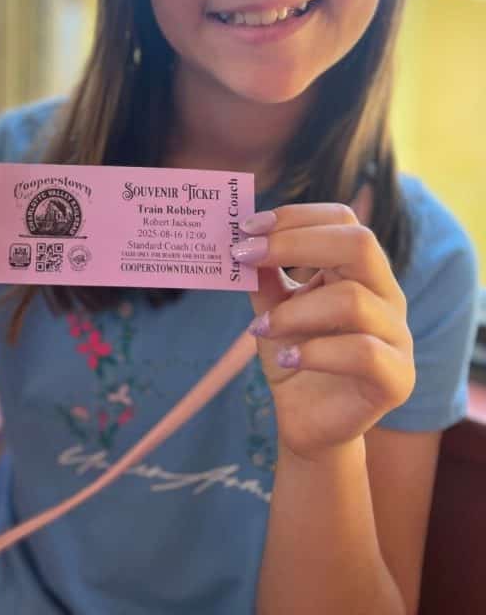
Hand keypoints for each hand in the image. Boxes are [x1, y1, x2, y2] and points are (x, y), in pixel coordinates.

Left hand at [237, 192, 414, 460]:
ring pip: (352, 300)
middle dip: (295, 244)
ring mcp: (398, 335)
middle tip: (246, 256)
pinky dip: (315, 352)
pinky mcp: (397, 378)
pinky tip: (286, 358)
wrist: (308, 421)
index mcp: (360, 269)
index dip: (295, 217)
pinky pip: (362, 352)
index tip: (247, 228)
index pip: (342, 220)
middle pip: (358, 244)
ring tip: (260, 328)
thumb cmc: (294, 355)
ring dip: (295, 310)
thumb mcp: (272, 308)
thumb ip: (263, 274)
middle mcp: (386, 294)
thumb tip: (242, 237)